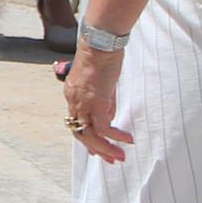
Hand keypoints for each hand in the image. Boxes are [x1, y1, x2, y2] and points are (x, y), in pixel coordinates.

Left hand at [60, 47, 131, 162]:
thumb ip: (104, 101)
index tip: (99, 150)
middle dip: (96, 149)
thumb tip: (110, 117)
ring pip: (90, 135)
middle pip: (80, 134)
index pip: (77, 122)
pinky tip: (128, 140)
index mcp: (73, 95)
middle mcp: (74, 101)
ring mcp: (83, 103)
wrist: (101, 43)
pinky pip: (104, 128)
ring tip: (121, 158)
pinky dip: (116, 137)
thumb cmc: (103, 56)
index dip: (87, 138)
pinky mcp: (96, 102)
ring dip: (106, 149)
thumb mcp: (103, 83)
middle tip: (111, 160)